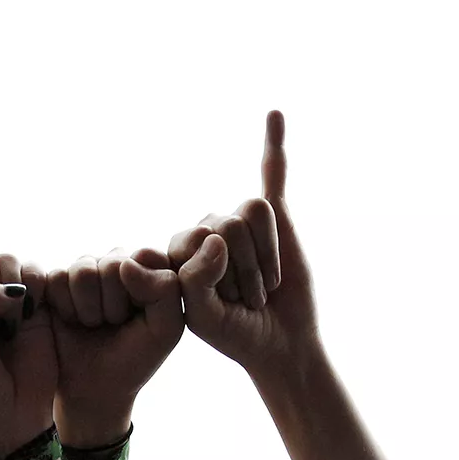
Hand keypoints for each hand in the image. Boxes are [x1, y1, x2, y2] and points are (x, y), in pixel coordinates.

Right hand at [47, 249, 182, 446]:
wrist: (94, 387)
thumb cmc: (134, 357)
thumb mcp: (166, 330)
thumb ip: (165, 290)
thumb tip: (125, 263)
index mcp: (148, 268)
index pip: (145, 256)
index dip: (141, 293)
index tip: (141, 318)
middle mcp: (115, 261)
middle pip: (112, 264)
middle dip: (114, 305)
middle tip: (114, 324)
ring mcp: (85, 269)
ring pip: (83, 271)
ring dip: (89, 308)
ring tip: (94, 324)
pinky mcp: (55, 280)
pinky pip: (58, 279)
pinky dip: (66, 308)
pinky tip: (73, 321)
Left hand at [169, 112, 318, 378]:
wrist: (279, 343)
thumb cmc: (236, 333)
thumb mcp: (202, 318)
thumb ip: (193, 281)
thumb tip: (211, 236)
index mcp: (178, 252)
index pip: (194, 239)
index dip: (217, 275)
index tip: (224, 308)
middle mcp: (205, 231)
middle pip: (224, 224)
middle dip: (245, 270)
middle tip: (249, 299)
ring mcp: (238, 224)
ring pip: (252, 212)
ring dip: (265, 256)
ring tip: (263, 285)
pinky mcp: (274, 220)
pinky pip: (272, 174)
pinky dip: (274, 145)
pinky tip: (274, 116)